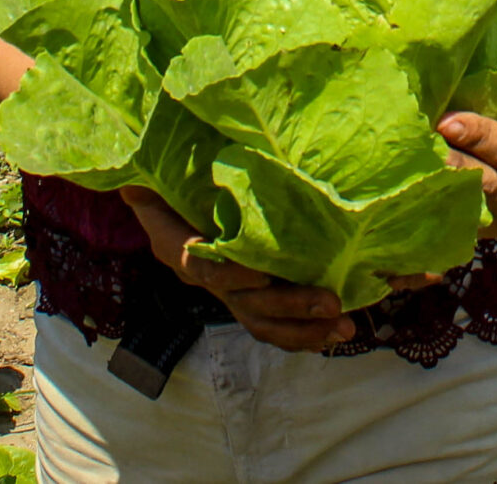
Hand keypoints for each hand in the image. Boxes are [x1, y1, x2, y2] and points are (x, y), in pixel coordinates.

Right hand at [118, 186, 353, 351]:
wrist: (167, 186)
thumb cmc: (168, 168)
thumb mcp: (158, 166)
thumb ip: (161, 169)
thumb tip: (154, 165)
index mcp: (173, 242)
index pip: (199, 267)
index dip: (228, 275)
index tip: (261, 276)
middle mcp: (201, 274)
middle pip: (243, 302)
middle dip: (289, 305)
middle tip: (330, 302)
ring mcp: (226, 288)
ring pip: (261, 320)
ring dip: (303, 328)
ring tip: (343, 327)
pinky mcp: (247, 293)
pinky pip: (272, 322)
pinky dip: (304, 331)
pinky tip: (335, 331)